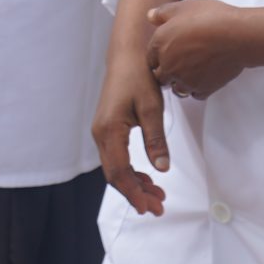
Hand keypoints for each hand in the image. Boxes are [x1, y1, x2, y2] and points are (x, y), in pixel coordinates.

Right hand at [93, 0, 175, 215]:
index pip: (119, 171)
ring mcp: (102, 132)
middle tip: (158, 207)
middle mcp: (101, 134)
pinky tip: (147, 178)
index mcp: (109, 130)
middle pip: (115, 175)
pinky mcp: (108, 129)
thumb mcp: (152, 108)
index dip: (133, 192)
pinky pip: (116, 158)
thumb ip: (156, 140)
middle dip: (136, 193)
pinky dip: (131, 172)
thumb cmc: (139, 77)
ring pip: (115, 168)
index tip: (149, 207)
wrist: (126, 56)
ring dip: (135, 184)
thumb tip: (162, 169)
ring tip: (157, 196)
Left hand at [145, 0, 263, 99]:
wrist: (236, 35)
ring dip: (181, 83)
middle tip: (179, 64)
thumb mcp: (183, 7)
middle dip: (167, 72)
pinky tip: (205, 77)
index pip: (150, 58)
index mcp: (160, 45)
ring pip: (177, 89)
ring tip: (192, 73)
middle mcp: (169, 65)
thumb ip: (163, 13)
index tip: (169, 52)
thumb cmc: (210, 17)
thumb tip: (150, 16)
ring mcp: (185, 80)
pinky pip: (195, 94)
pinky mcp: (203, 88)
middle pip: (160, 77)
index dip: (159, 56)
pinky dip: (198, 88)